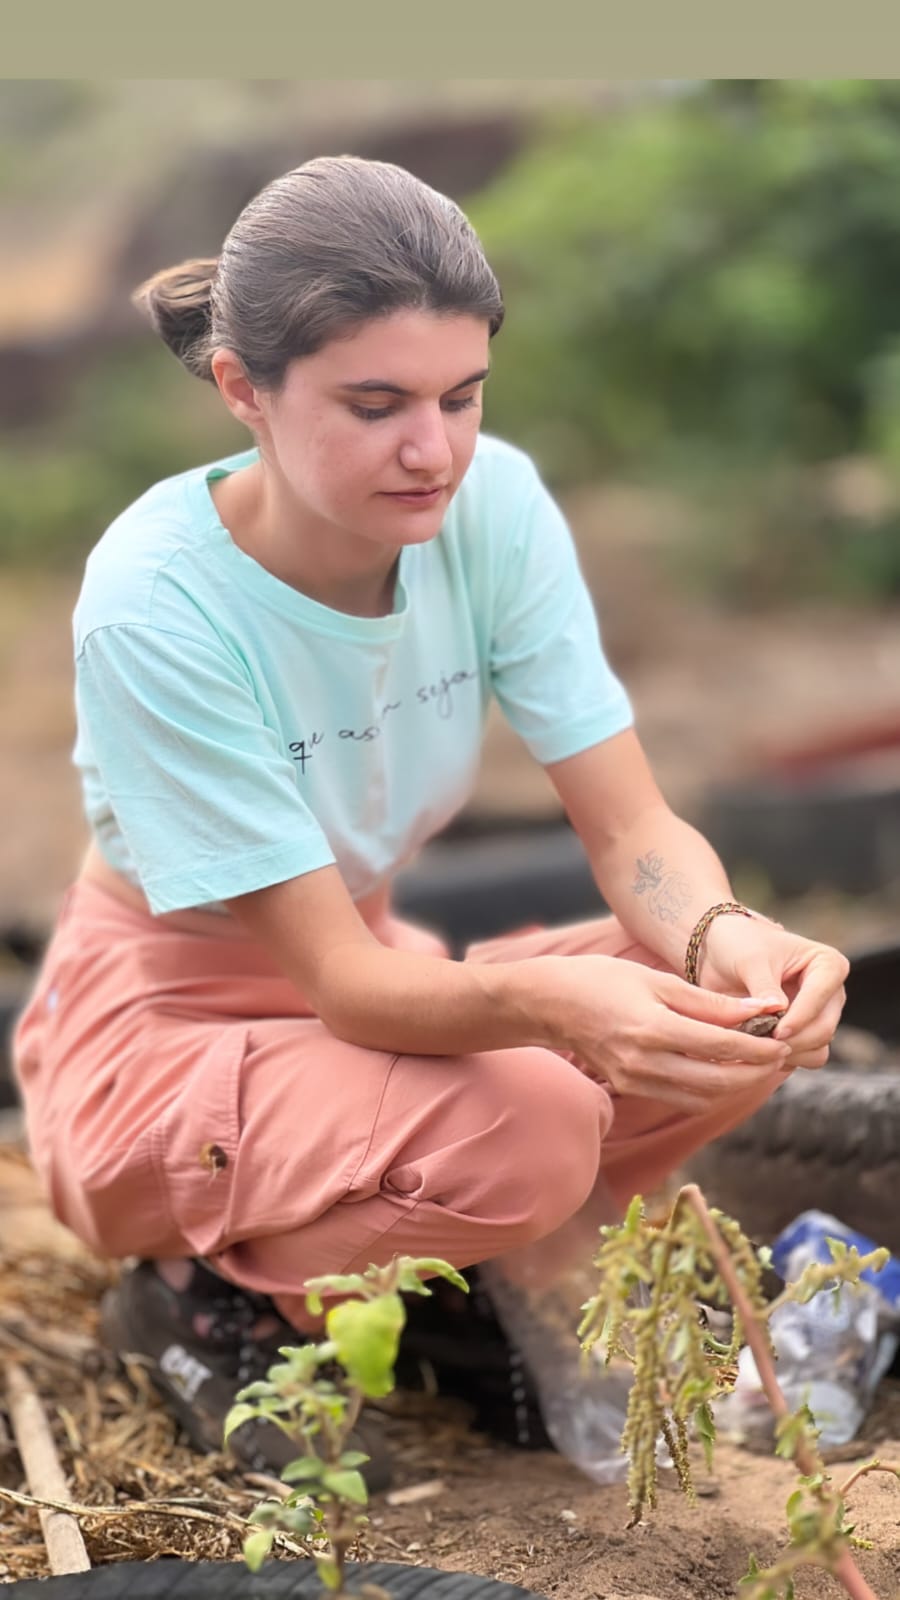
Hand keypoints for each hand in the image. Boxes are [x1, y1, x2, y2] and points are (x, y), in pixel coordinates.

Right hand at [531, 954, 791, 1112]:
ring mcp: (636, 1080)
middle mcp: (645, 1061)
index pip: (721, 1047)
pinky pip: (681, 1098)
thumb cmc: (603, 980)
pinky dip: (709, 1091)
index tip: (784, 1040)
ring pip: (703, 1097)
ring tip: (758, 1065)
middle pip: (718, 1081)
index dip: (759, 1048)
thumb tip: (760, 1011)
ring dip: (736, 1086)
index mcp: (654, 1028)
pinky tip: (724, 1072)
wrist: (550, 1003)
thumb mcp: (658, 980)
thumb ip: (709, 1002)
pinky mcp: (630, 1088)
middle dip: (756, 1072)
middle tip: (780, 1057)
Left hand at [700, 914, 848, 1070]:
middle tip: (761, 1046)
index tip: (775, 1032)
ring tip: (757, 1049)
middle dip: (794, 1041)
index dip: (799, 1017)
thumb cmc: (741, 947)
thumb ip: (765, 986)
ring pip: (818, 1049)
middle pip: (824, 1029)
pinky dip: (784, 1061)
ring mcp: (820, 1017)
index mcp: (828, 964)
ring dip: (789, 1054)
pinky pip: (804, 1058)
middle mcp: (831, 993)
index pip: (821, 996)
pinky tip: (759, 1053)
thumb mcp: (750, 961)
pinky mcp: (806, 1035)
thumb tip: (779, 1011)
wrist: (723, 956)